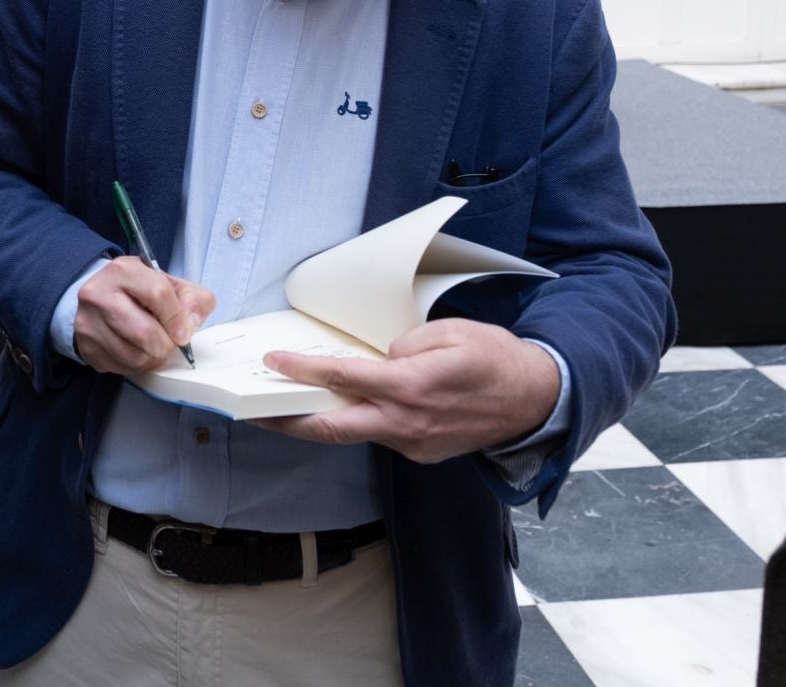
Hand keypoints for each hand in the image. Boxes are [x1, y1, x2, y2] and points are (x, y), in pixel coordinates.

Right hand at [72, 256, 215, 375]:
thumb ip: (192, 298)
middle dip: (166, 344)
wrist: (100, 297)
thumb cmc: (137, 291)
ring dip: (153, 358)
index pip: (158, 294)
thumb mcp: (168, 282)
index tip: (183, 332)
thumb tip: (191, 324)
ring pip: (135, 356)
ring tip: (154, 346)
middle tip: (169, 342)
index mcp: (123, 271)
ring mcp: (88, 322)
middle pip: (145, 333)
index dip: (177, 318)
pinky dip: (137, 366)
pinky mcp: (86, 347)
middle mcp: (99, 294)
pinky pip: (122, 369)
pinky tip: (137, 351)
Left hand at [254, 319, 560, 463]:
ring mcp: (413, 444)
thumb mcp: (451, 332)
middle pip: (330, 428)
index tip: (273, 362)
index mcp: (412, 386)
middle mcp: (407, 422)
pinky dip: (355, 424)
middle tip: (249, 413)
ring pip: (352, 435)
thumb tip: (379, 359)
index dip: (302, 371)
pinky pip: (378, 436)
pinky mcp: (420, 453)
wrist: (537, 402)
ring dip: (316, 424)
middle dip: (284, 422)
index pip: (343, 378)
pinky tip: (340, 410)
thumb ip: (406, 344)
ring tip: (284, 409)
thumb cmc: (496, 359)